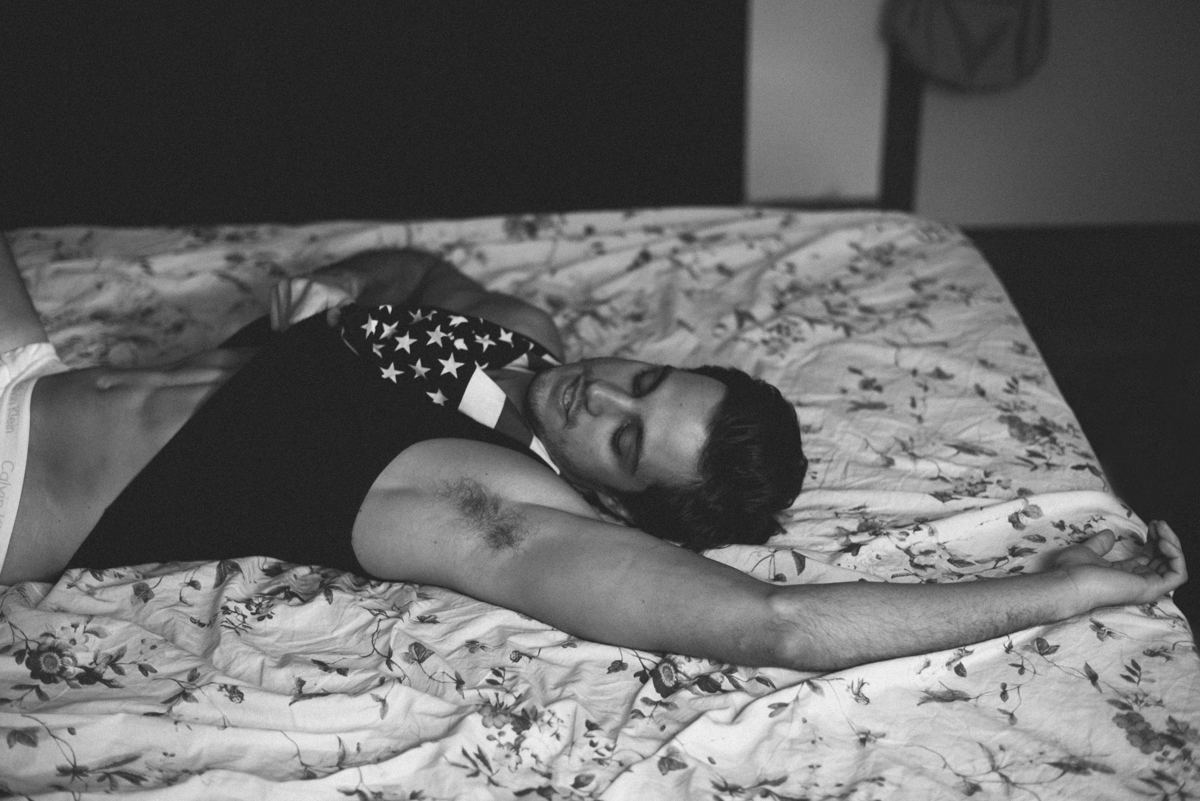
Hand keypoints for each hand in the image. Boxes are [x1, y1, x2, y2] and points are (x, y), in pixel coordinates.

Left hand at [1049, 521, 1187, 609]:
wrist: (1067, 582)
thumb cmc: (1072, 570)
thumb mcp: (1087, 551)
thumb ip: (1100, 544)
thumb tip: (1109, 534)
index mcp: (1125, 574)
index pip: (1150, 558)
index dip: (1155, 540)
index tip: (1152, 524)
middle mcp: (1137, 582)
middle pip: (1164, 561)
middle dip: (1166, 539)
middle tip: (1159, 523)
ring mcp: (1145, 587)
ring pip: (1174, 567)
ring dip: (1173, 544)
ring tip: (1162, 528)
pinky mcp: (1150, 589)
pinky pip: (1178, 576)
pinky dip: (1176, 557)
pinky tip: (1164, 542)